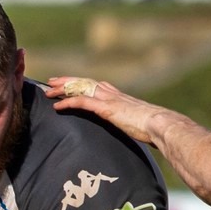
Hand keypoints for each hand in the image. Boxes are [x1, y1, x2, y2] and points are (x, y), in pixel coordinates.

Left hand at [44, 76, 171, 148]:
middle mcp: (113, 94)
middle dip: (68, 81)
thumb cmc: (155, 127)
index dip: (82, 83)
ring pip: (80, 88)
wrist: (161, 124)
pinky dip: (68, 102)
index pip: (96, 85)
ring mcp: (109, 99)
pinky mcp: (106, 108)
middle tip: (52, 81)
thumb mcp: (139, 122)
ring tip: (49, 91)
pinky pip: (82, 102)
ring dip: (63, 89)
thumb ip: (131, 121)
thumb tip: (133, 128)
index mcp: (120, 97)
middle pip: (85, 83)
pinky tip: (57, 106)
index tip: (72, 83)